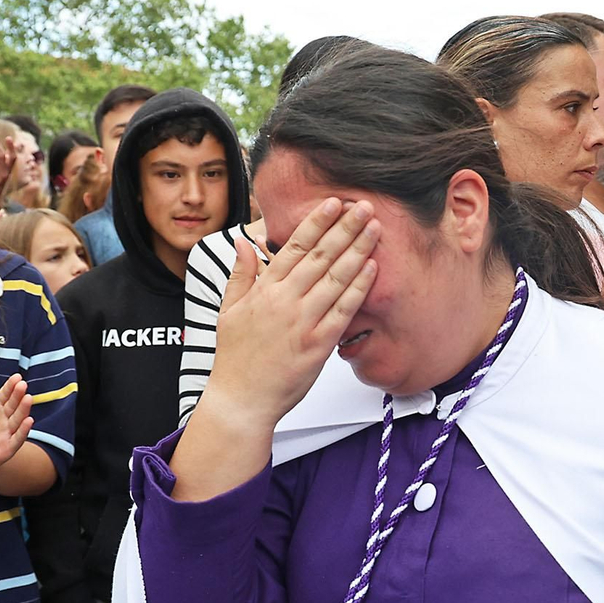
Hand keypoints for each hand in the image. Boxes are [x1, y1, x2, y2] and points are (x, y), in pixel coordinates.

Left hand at [0, 365, 33, 474]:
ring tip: (27, 398)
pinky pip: (17, 438)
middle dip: (17, 396)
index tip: (17, 377)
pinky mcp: (8, 447)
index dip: (10, 387)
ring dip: (23, 410)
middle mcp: (5, 418)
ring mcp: (7, 432)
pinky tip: (28, 420)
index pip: (6, 394)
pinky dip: (23, 430)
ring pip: (17, 419)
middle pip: (13, 405)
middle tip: (22, 384)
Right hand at [206, 198, 379, 424]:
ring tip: (374, 229)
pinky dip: (359, 288)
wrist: (242, 399)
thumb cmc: (236, 358)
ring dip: (358, 250)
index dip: (317, 222)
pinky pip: (344, 310)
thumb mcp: (228, 310)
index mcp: (264, 289)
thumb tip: (243, 241)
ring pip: (336, 278)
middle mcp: (285, 301)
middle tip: (365, 206)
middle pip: (321, 255)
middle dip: (345, 227)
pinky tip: (373, 269)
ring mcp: (304, 322)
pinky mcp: (319, 344)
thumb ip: (240, 274)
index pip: (294, 246)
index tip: (334, 203)